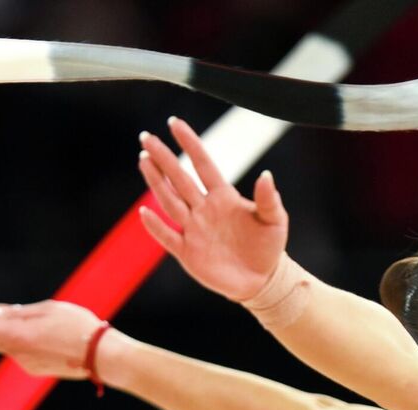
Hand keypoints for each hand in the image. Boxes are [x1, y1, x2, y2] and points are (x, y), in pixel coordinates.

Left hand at [0, 300, 107, 379]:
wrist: (102, 355)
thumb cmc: (77, 326)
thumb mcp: (46, 309)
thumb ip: (16, 312)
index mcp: (17, 335)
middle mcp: (16, 352)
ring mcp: (25, 363)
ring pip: (3, 345)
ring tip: (3, 316)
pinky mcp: (36, 370)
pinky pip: (18, 352)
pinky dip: (16, 341)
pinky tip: (30, 332)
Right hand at [136, 115, 288, 301]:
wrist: (263, 279)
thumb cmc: (268, 245)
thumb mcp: (275, 220)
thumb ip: (268, 199)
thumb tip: (266, 175)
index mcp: (223, 196)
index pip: (203, 164)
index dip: (190, 143)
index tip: (174, 123)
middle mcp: (204, 208)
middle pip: (180, 179)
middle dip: (163, 158)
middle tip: (146, 138)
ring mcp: (194, 229)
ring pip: (170, 201)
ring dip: (156, 182)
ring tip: (143, 160)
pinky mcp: (188, 252)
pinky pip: (168, 236)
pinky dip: (156, 226)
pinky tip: (145, 212)